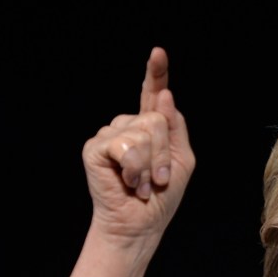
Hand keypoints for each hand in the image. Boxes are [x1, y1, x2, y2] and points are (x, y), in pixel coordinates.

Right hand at [81, 47, 194, 245]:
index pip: (152, 95)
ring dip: (151, 165)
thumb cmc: (161, 196)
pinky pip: (126, 144)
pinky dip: (135, 168)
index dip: (155, 73)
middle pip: (157, 119)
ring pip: (144, 131)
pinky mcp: (96, 147)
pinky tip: (130, 182)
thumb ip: (176, 127)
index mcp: (149, 127)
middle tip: (159, 179)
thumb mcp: (182, 160)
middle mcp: (128, 125)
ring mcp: (110, 134)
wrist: (141, 224)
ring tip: (144, 184)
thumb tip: (164, 95)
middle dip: (164, 153)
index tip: (158, 53)